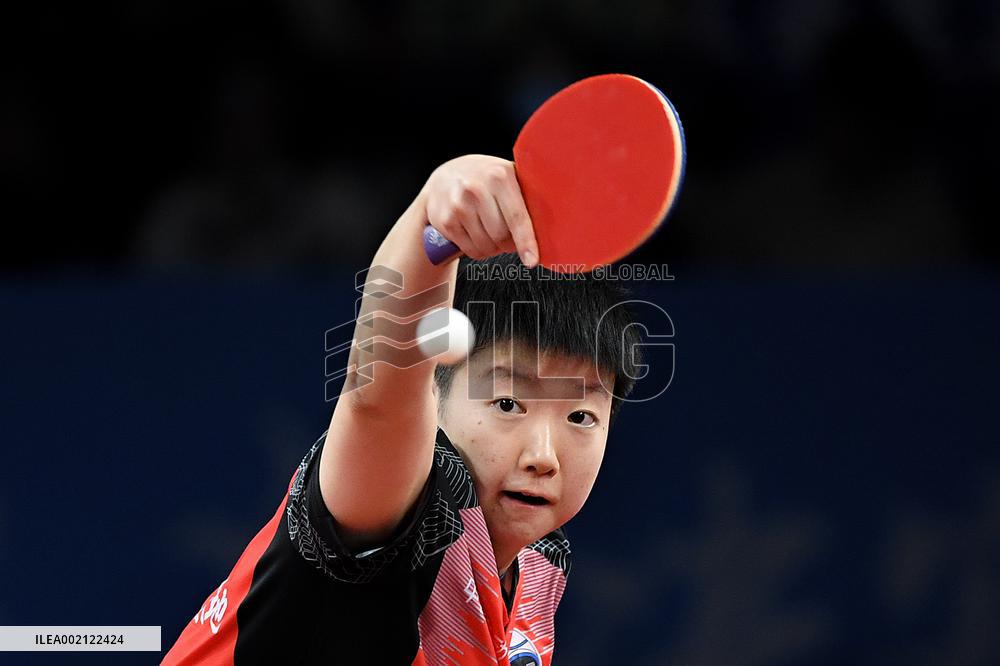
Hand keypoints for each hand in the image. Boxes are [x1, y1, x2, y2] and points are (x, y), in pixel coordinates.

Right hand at [422, 154, 538, 266]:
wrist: (444, 177)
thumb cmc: (484, 180)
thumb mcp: (505, 177)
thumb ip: (526, 195)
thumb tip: (552, 226)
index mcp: (499, 175)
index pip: (516, 216)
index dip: (526, 241)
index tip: (532, 260)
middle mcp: (476, 188)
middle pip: (501, 235)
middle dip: (508, 243)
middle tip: (507, 236)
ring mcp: (458, 205)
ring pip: (486, 246)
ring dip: (493, 248)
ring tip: (490, 232)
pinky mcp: (446, 221)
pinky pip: (470, 250)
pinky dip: (478, 250)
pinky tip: (476, 235)